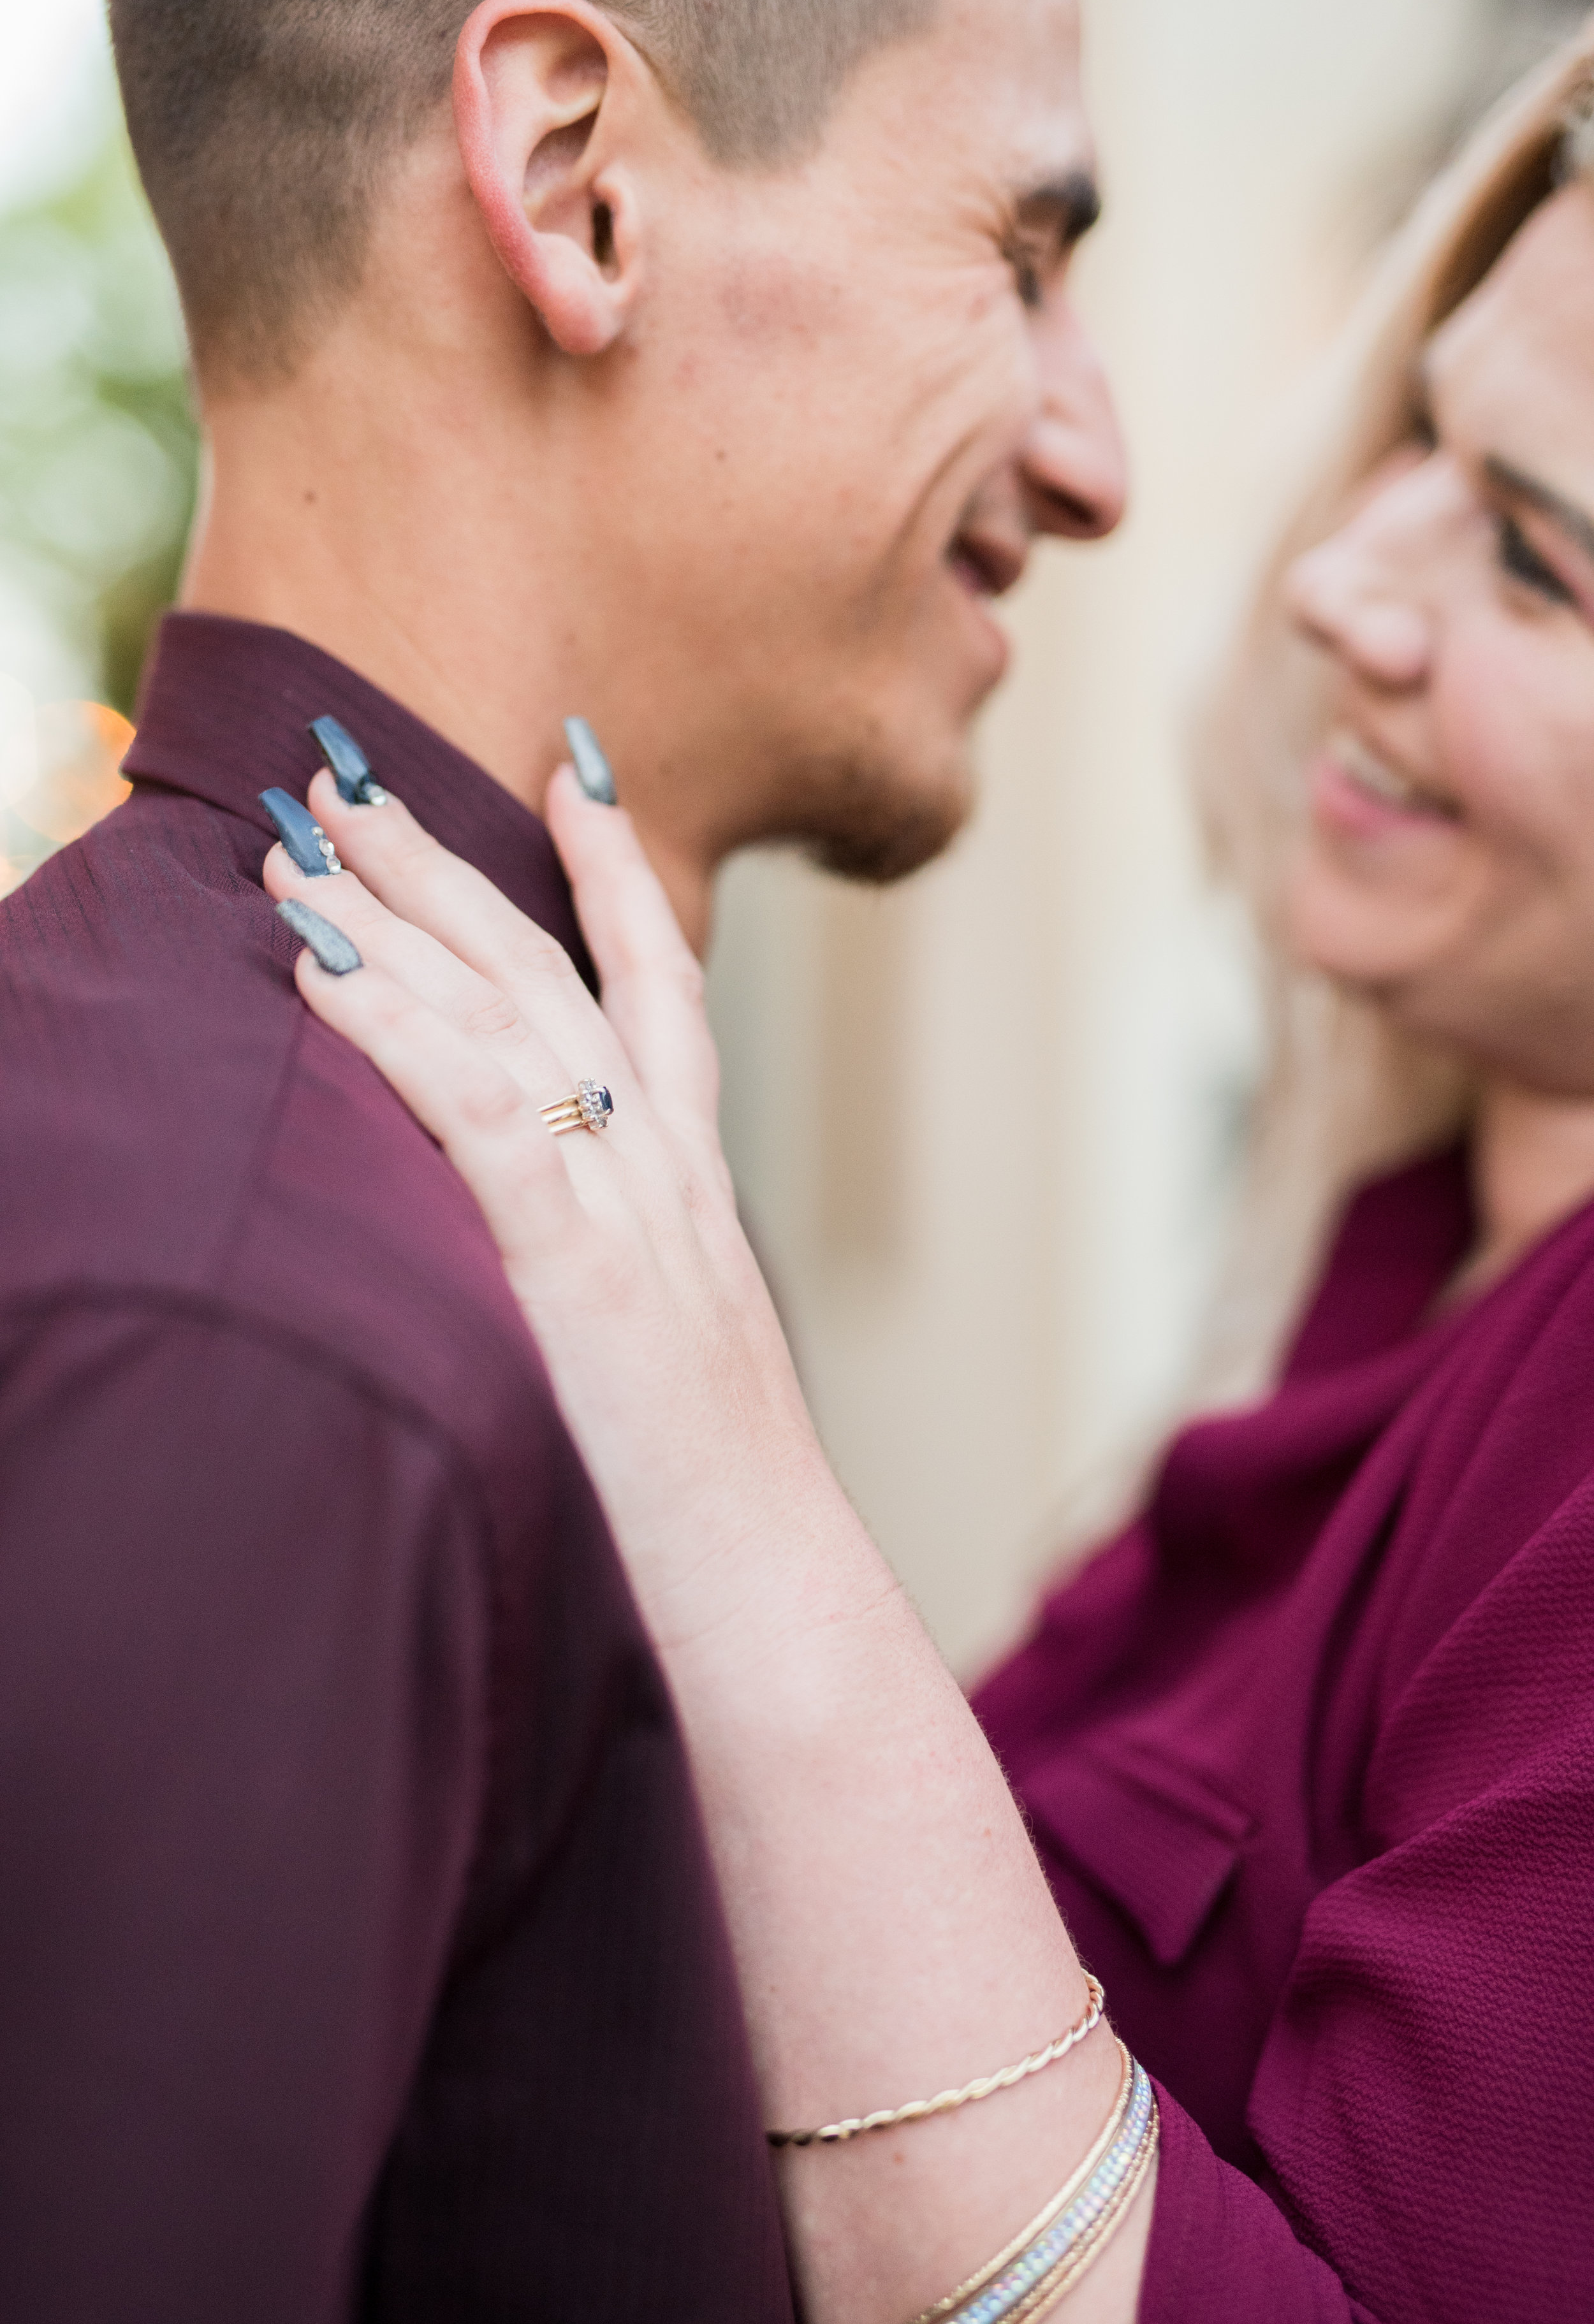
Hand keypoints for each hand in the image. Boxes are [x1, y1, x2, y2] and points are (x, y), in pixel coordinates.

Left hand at [261, 765, 840, 1634]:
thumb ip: (632, 1275)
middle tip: (352, 778)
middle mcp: (668, 1171)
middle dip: (454, 863)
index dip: (620, 874)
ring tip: (302, 841)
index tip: (577, 773)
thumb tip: (567, 1247)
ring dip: (399, 916)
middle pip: (557, 973)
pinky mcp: (579, 1269)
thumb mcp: (680, 1353)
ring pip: (512, 1016)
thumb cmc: (718, 1502)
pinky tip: (326, 970)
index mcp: (693, 1187)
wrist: (775, 1592)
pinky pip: (482, 1116)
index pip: (662, 989)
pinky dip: (401, 1033)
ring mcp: (630, 1211)